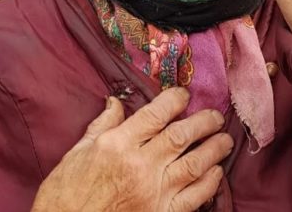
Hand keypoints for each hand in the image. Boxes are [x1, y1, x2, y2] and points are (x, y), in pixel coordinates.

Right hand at [31, 88, 232, 211]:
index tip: (184, 94)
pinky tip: (216, 172)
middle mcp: (139, 165)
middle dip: (204, 122)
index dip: (174, 100)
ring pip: (195, 164)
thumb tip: (116, 102)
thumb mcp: (77, 152)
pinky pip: (194, 197)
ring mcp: (154, 192)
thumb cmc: (66, 193)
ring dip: (214, 149)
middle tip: (216, 116)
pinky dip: (210, 183)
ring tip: (225, 139)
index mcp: (117, 145)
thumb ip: (102, 125)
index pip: (155, 115)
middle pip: (181, 136)